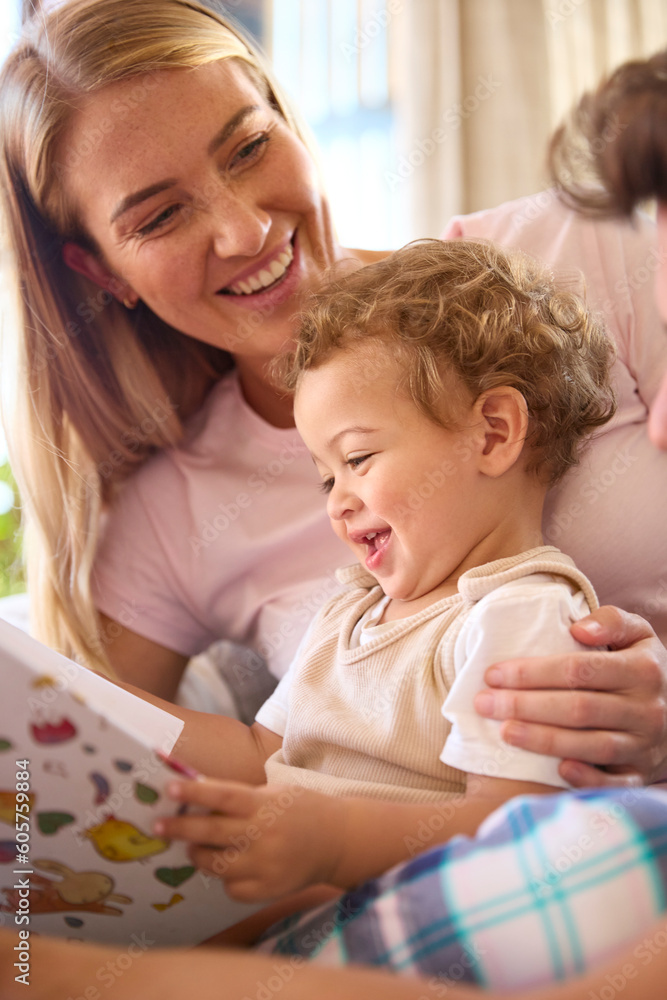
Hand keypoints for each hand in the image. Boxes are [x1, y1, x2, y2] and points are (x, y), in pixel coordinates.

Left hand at [155, 778, 344, 901]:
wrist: (338, 840)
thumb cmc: (300, 809)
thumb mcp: (274, 793)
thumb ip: (240, 797)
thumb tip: (195, 797)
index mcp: (266, 804)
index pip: (223, 796)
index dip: (195, 792)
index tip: (170, 788)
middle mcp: (265, 835)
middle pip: (213, 832)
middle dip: (180, 828)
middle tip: (158, 825)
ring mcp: (267, 866)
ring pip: (216, 865)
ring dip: (198, 854)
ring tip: (192, 847)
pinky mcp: (268, 890)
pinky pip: (232, 888)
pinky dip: (224, 877)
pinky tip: (228, 866)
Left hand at [473, 606, 666, 786]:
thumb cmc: (644, 668)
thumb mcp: (639, 636)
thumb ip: (613, 621)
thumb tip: (580, 628)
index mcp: (642, 670)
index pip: (579, 670)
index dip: (533, 672)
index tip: (494, 673)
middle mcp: (647, 709)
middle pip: (578, 708)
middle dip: (526, 706)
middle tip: (484, 703)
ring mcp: (646, 745)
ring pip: (591, 745)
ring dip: (544, 741)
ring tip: (504, 732)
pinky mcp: (642, 774)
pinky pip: (615, 783)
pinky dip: (587, 779)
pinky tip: (557, 771)